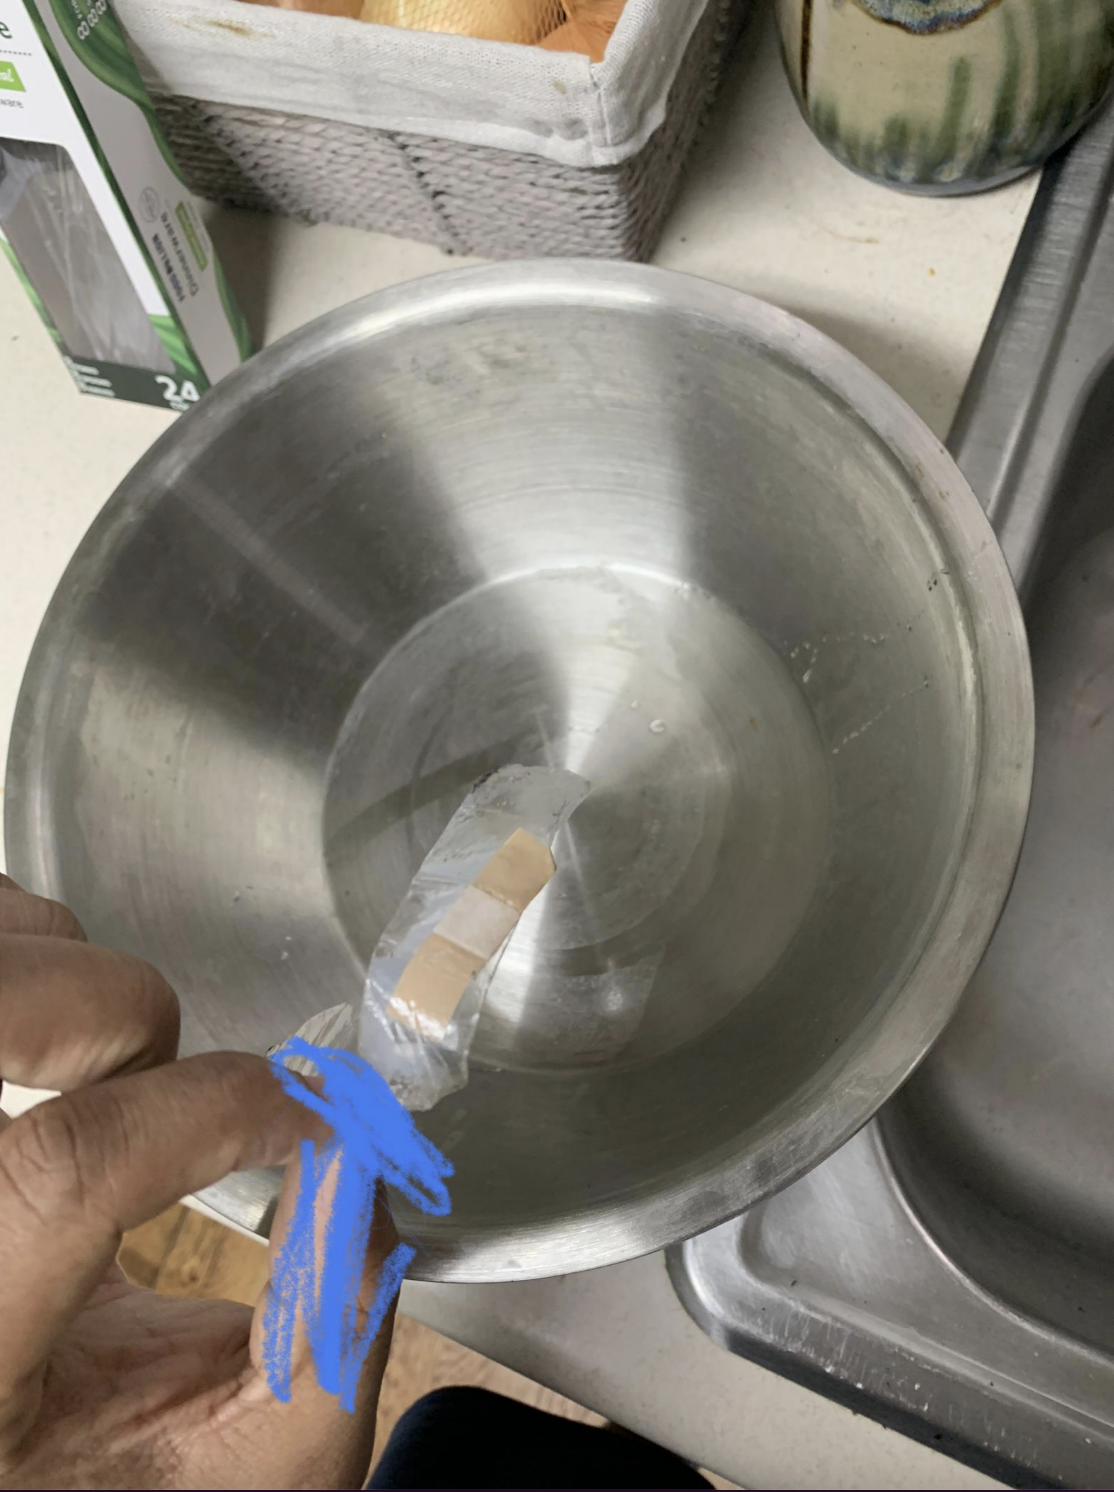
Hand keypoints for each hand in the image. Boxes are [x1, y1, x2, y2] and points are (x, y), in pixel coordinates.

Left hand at [0, 874, 395, 1489]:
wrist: (30, 1465)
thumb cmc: (126, 1482)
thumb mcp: (247, 1447)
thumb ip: (334, 1312)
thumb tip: (360, 1154)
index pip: (64, 1171)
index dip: (210, 1110)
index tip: (303, 1115)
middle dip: (116, 1010)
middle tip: (165, 1072)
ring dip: (71, 980)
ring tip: (106, 1073)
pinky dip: (39, 962)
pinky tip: (56, 1050)